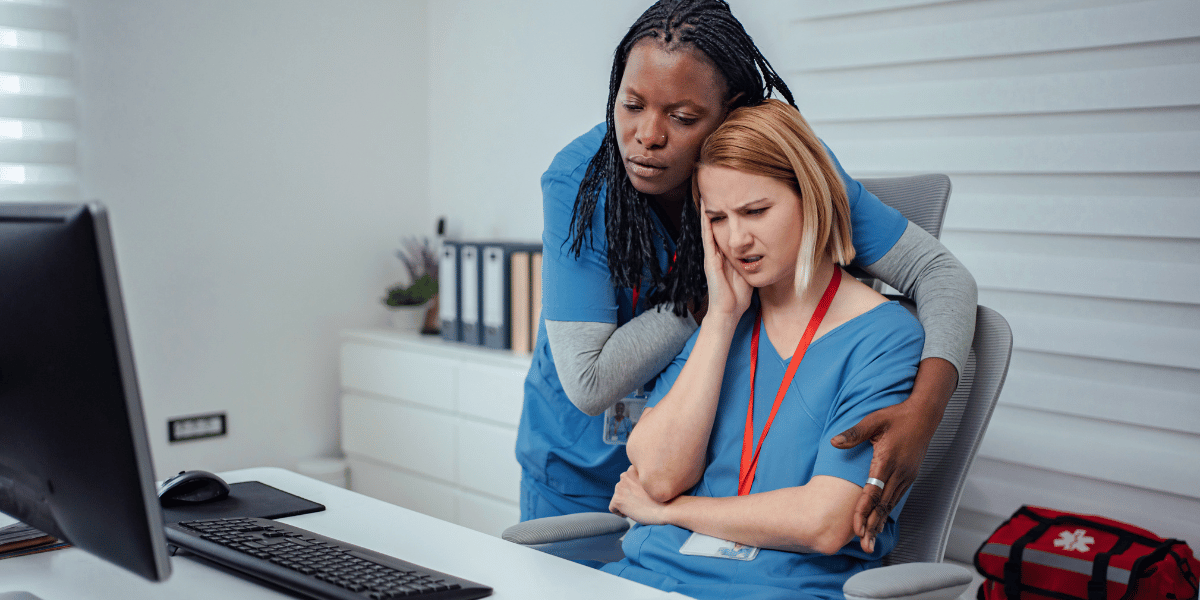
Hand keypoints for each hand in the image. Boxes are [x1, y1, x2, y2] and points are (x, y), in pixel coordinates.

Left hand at [609, 466, 669, 525]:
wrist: (668, 508)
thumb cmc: (664, 496)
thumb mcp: (651, 480)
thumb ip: (641, 479)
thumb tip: (634, 487)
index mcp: (633, 468)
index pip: (627, 479)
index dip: (634, 488)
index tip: (643, 495)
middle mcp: (625, 475)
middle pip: (621, 488)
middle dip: (629, 495)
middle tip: (642, 502)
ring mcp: (620, 487)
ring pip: (618, 498)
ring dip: (625, 503)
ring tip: (639, 507)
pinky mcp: (618, 500)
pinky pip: (613, 508)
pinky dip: (620, 513)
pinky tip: (632, 513)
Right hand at [698, 201, 751, 320]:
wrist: (728, 312)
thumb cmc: (738, 296)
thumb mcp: (749, 272)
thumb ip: (753, 261)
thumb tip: (767, 251)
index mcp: (727, 256)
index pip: (726, 232)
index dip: (727, 217)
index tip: (731, 201)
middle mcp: (718, 254)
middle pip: (716, 227)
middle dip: (717, 210)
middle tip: (717, 191)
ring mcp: (712, 257)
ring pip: (709, 230)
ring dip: (709, 213)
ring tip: (708, 194)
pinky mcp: (710, 261)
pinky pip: (708, 240)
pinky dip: (706, 226)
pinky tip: (706, 213)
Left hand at [830, 358, 956, 552]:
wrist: (925, 414)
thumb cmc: (898, 415)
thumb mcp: (873, 420)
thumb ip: (854, 434)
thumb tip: (834, 442)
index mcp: (887, 461)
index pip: (873, 492)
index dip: (864, 511)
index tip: (856, 528)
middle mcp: (899, 473)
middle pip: (883, 506)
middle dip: (872, 526)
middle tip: (864, 545)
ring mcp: (906, 475)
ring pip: (891, 505)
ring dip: (880, 522)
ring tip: (870, 540)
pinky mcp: (909, 475)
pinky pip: (897, 498)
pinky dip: (888, 512)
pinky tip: (881, 521)